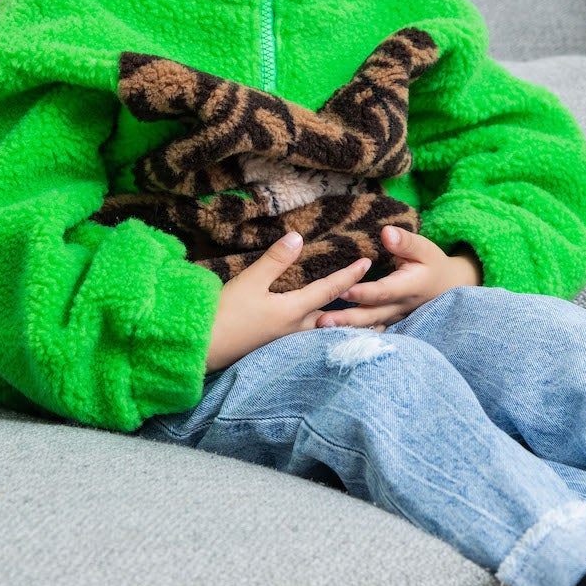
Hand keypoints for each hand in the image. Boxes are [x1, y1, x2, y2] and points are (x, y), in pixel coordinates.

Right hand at [205, 232, 372, 370]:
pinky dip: (326, 335)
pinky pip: (311, 341)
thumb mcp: (249, 281)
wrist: (203, 348)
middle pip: (335, 318)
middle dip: (358, 311)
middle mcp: (296, 329)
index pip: (329, 290)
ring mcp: (288, 342)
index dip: (349, 274)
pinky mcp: (278, 349)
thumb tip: (299, 237)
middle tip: (382, 307)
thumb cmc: (224, 313)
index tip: (367, 262)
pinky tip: (326, 335)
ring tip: (367, 327)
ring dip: (345, 327)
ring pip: (324, 332)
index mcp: (293, 310)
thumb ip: (276, 260)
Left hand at [315, 225, 481, 329]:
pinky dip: (353, 334)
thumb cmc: (432, 264)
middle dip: (346, 319)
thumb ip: (405, 241)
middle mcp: (400, 306)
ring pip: (369, 326)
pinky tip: (332, 337)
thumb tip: (386, 232)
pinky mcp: (388, 321)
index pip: (383, 291)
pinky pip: (370, 330)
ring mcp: (394, 317)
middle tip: (322, 321)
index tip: (342, 289)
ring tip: (321, 330)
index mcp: (409, 286)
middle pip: (371, 315)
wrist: (448, 287)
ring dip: (346, 329)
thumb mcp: (425, 248)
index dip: (363, 292)